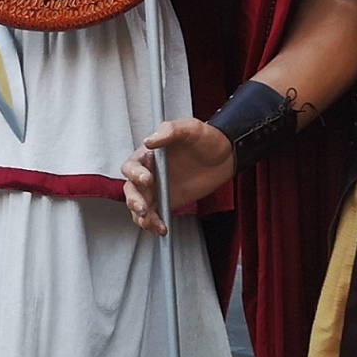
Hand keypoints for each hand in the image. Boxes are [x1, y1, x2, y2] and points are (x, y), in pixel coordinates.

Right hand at [122, 120, 235, 234]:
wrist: (225, 156)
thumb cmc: (206, 138)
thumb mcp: (189, 128)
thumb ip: (169, 131)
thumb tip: (149, 141)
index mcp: (148, 154)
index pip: (132, 166)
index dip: (135, 174)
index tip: (147, 180)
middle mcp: (149, 172)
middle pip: (131, 189)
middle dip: (134, 200)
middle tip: (144, 208)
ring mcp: (157, 189)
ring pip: (139, 206)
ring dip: (142, 217)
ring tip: (152, 222)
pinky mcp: (168, 202)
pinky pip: (154, 216)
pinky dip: (154, 225)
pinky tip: (161, 228)